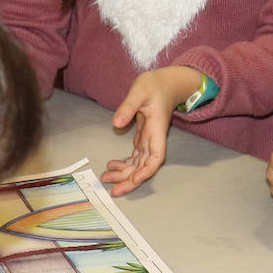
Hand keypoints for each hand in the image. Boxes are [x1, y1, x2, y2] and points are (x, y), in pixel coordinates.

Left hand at [101, 66, 202, 195]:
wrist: (166, 83)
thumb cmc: (155, 85)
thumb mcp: (140, 90)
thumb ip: (128, 106)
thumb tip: (116, 124)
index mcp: (156, 129)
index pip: (156, 156)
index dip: (147, 171)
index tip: (135, 179)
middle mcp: (154, 138)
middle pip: (145, 166)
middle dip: (131, 180)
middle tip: (113, 190)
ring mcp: (149, 140)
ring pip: (138, 164)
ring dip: (124, 174)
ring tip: (106, 177)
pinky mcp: (143, 138)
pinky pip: (135, 157)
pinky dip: (124, 164)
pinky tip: (112, 166)